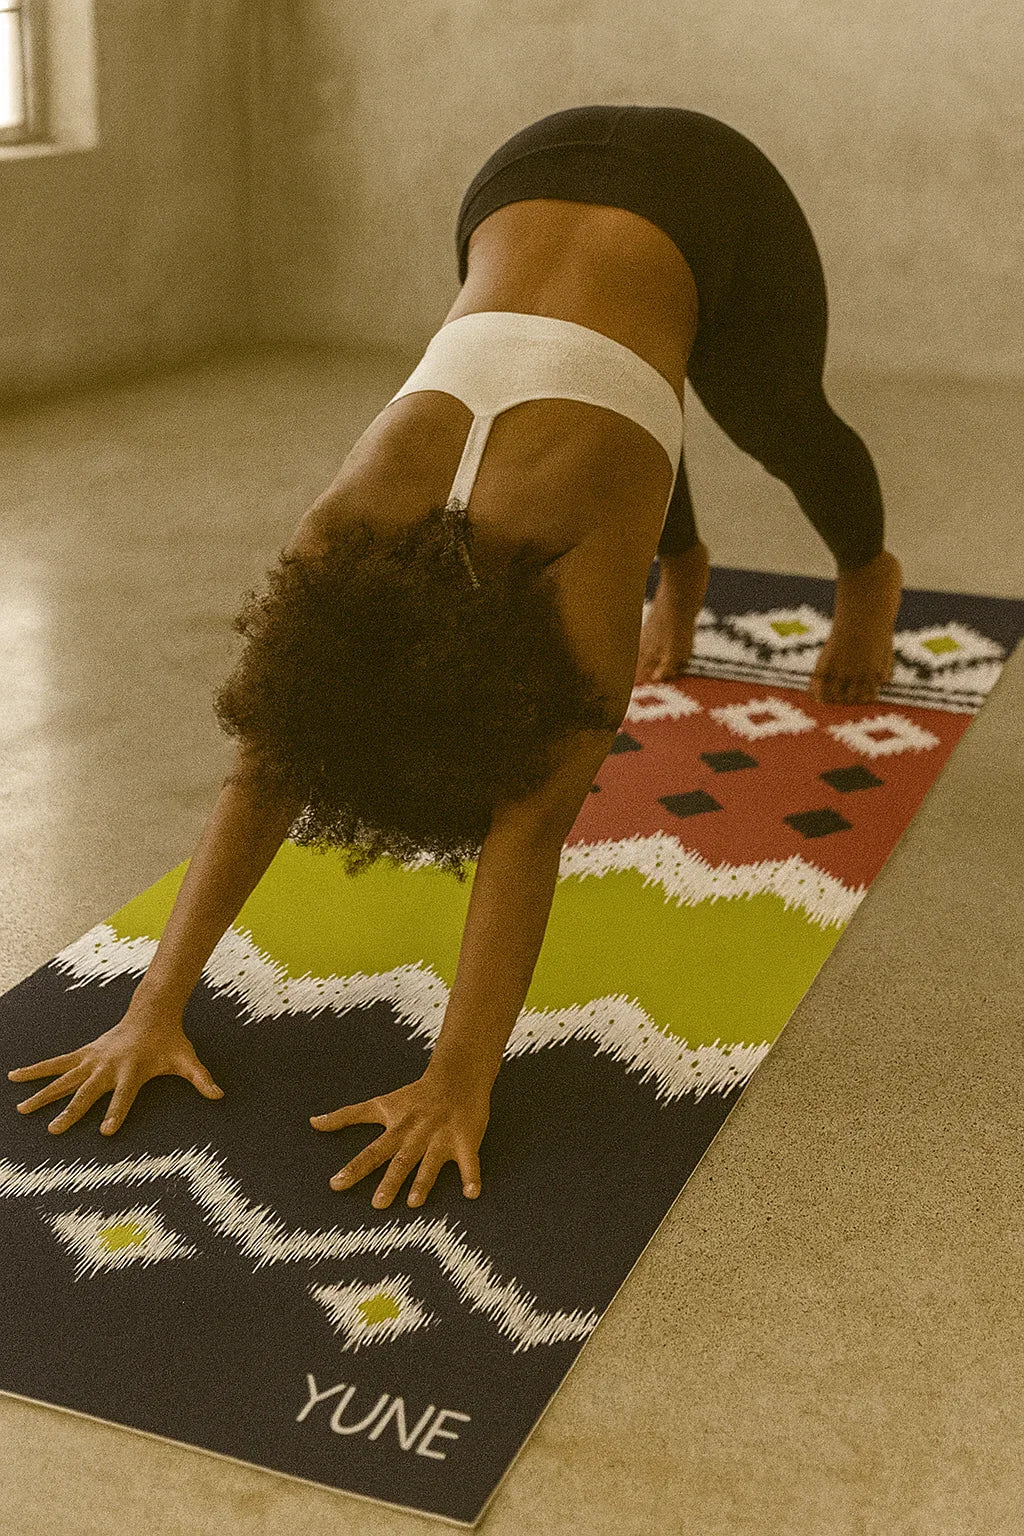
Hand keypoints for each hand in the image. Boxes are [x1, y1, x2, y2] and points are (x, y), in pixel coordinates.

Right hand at [6, 1001, 223, 1135]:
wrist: (152, 1012)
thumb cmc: (170, 1042)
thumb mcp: (187, 1060)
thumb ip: (201, 1079)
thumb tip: (220, 1095)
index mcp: (132, 1070)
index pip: (125, 1096)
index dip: (117, 1113)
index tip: (107, 1132)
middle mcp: (108, 1066)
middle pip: (87, 1092)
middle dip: (71, 1112)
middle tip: (54, 1130)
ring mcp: (93, 1059)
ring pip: (64, 1078)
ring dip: (43, 1094)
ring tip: (22, 1109)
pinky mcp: (84, 1053)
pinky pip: (56, 1063)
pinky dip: (36, 1069)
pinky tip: (15, 1076)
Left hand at [310, 1070, 490, 1208]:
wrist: (456, 1077)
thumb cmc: (415, 1096)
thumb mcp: (380, 1104)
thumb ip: (347, 1116)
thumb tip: (312, 1122)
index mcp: (396, 1129)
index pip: (371, 1151)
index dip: (353, 1168)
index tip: (335, 1184)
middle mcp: (417, 1135)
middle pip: (401, 1160)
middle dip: (390, 1181)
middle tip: (377, 1204)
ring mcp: (441, 1138)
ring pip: (431, 1163)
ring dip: (424, 1182)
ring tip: (414, 1203)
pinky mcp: (465, 1141)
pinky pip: (469, 1162)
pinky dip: (471, 1177)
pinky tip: (472, 1194)